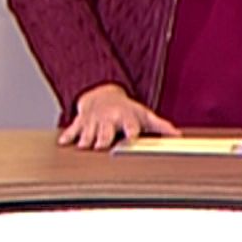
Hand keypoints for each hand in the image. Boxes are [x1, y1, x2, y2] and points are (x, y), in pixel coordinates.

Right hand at [59, 83, 180, 150]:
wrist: (103, 94)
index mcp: (126, 118)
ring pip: (88, 133)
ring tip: (84, 147)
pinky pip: (72, 129)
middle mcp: (108, 120)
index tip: (131, 139)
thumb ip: (161, 126)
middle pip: (105, 132)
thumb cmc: (127, 110)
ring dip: (85, 140)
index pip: (129, 127)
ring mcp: (93, 121)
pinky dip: (68, 136)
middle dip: (103, 138)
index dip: (130, 133)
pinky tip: (63, 142)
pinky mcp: (80, 122)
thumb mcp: (145, 115)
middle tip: (101, 146)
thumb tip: (178, 135)